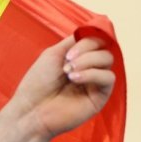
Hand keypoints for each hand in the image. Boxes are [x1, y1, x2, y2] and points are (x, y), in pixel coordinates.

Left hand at [0, 36, 115, 141]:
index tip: (68, 51)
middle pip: (103, 48)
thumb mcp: (52, 54)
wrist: (32, 110)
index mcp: (78, 58)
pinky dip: (92, 74)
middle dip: (85, 51)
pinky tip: (75, 79)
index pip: (95, 40)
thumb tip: (91, 31)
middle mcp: (89, 69)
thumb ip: (73, 42)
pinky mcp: (100, 97)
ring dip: (88, 61)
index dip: (86, 40)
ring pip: (108, 60)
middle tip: (66, 62)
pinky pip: (108, 77)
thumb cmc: (37, 83)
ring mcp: (95, 83)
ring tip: (68, 72)